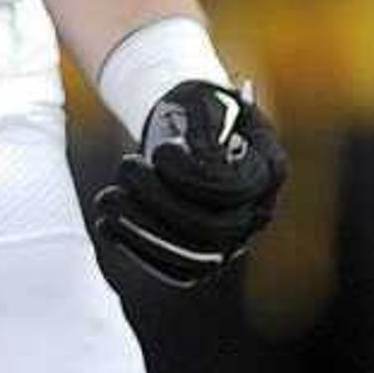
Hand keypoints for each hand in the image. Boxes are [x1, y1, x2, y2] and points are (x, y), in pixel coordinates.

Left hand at [88, 78, 287, 289]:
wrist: (187, 128)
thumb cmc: (195, 108)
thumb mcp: (200, 100)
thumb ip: (201, 123)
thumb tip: (191, 154)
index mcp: (268, 169)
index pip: (234, 190)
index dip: (190, 176)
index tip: (160, 150)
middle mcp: (257, 211)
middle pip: (213, 230)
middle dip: (159, 201)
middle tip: (124, 165)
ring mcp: (234, 239)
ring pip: (194, 260)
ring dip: (142, 232)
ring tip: (105, 198)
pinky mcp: (204, 256)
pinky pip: (175, 273)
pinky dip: (138, 253)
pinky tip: (106, 225)